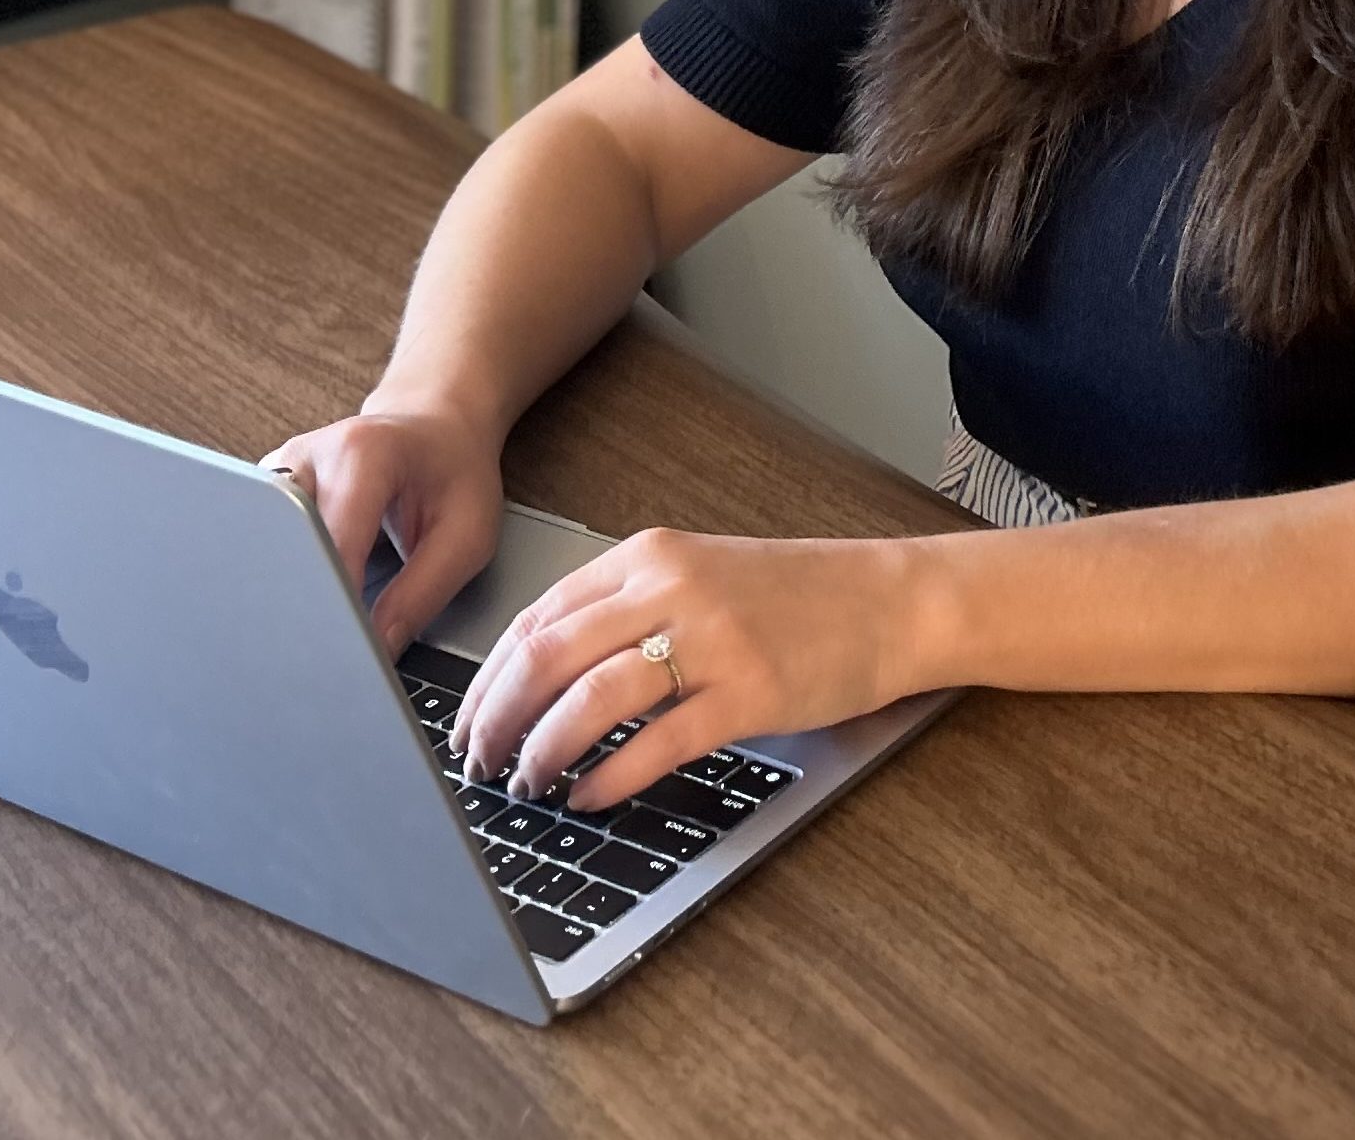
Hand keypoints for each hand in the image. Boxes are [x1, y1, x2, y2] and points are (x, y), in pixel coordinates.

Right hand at [261, 407, 502, 654]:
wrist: (437, 422)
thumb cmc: (455, 470)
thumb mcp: (466, 535)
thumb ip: (422, 596)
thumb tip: (377, 652)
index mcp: (361, 454)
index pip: (330, 544)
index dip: (336, 602)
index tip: (346, 647)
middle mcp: (308, 456)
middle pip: (283, 545)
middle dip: (302, 600)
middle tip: (325, 646)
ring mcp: (280, 470)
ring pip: (263, 546)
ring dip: (287, 587)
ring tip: (315, 618)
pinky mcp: (268, 489)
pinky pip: (262, 541)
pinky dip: (281, 573)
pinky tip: (301, 596)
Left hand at [449, 528, 924, 808]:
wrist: (890, 600)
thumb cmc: (795, 596)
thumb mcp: (698, 575)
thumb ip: (625, 608)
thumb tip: (539, 678)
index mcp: (647, 555)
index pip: (536, 617)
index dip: (486, 679)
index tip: (464, 722)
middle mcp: (669, 588)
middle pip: (547, 657)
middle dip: (496, 720)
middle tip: (476, 765)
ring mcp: (710, 640)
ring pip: (590, 701)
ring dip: (543, 753)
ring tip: (527, 786)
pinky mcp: (749, 693)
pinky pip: (656, 743)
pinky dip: (609, 777)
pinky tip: (588, 798)